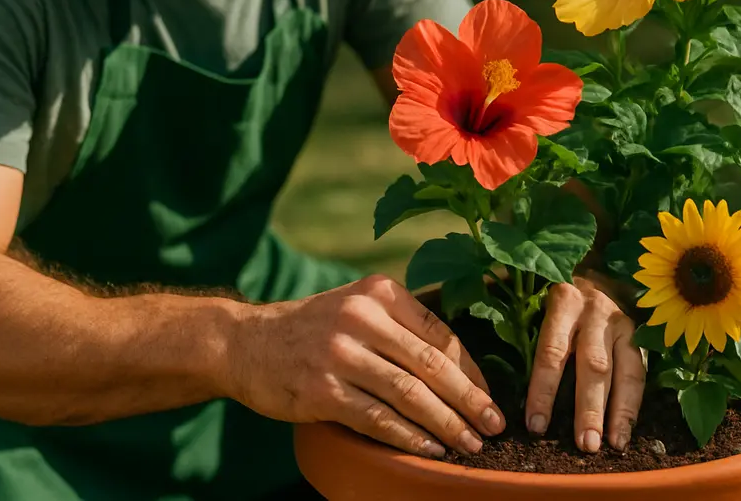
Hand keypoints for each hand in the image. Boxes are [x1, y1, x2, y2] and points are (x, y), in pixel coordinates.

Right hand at [225, 274, 504, 458]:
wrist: (245, 342)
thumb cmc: (314, 328)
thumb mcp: (358, 306)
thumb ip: (402, 325)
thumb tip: (463, 368)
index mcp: (379, 292)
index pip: (441, 334)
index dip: (472, 371)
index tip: (491, 396)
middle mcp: (362, 317)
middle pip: (432, 365)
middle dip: (470, 400)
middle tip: (495, 425)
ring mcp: (340, 353)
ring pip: (409, 394)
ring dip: (446, 424)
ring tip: (470, 444)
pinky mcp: (321, 390)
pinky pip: (377, 419)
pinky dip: (409, 437)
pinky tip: (430, 450)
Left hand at [525, 277, 644, 452]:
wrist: (597, 267)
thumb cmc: (554, 290)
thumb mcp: (533, 289)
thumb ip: (509, 304)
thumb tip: (479, 302)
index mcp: (563, 301)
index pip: (552, 350)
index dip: (544, 389)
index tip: (536, 425)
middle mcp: (596, 311)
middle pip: (592, 365)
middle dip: (588, 407)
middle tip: (584, 445)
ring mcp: (621, 324)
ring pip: (622, 371)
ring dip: (616, 412)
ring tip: (610, 445)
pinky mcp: (637, 335)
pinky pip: (638, 373)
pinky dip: (632, 406)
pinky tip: (623, 434)